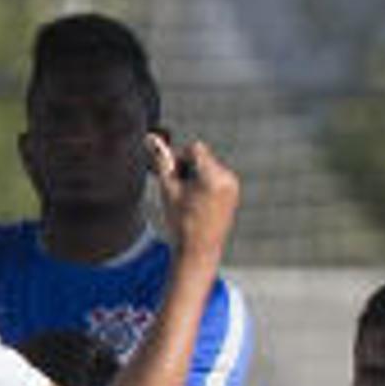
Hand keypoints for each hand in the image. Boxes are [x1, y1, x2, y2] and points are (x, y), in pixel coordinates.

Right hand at [149, 131, 241, 258]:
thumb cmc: (180, 220)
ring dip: (195, 174)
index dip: (180, 158)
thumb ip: (162, 161)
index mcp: (214, 177)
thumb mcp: (168, 188)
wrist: (199, 249)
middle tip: (179, 189)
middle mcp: (228, 179)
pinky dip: (204, 183)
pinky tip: (197, 202)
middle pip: (202, 156)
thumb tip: (150, 136)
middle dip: (187, 167)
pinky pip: (216, 177)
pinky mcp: (234, 193)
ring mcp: (234, 186)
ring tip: (188, 197)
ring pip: (208, 166)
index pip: (195, 148)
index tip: (173, 176)